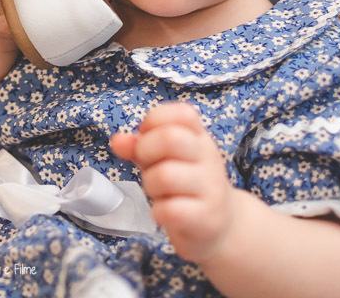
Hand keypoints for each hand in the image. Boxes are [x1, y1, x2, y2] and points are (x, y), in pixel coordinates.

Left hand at [110, 102, 239, 263]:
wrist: (221, 226)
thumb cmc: (185, 185)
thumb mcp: (164, 159)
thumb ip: (139, 146)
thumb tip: (118, 140)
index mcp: (200, 138)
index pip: (183, 113)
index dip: (154, 121)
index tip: (146, 137)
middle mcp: (209, 158)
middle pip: (170, 138)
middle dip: (145, 150)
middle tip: (147, 165)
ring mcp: (211, 188)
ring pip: (166, 176)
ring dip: (150, 185)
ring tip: (157, 192)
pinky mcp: (206, 218)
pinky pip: (170, 210)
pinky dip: (158, 212)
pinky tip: (163, 213)